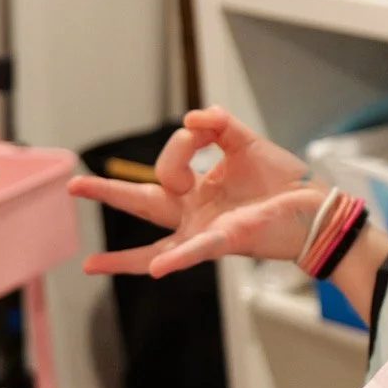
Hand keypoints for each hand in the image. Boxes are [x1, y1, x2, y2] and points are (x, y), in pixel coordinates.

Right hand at [70, 106, 318, 277]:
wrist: (315, 205)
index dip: (182, 141)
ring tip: (89, 265)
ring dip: (124, 258)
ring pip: (158, 245)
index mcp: (198, 189)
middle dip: (107, 194)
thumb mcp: (246, 142)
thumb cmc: (281, 180)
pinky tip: (155, 269)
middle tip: (73, 185)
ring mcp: (206, 231)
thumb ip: (218, 125)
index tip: (202, 128)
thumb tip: (192, 117)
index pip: (169, 162)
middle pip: (143, 202)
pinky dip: (175, 260)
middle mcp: (195, 213)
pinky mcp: (227, 241)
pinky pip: (196, 251)